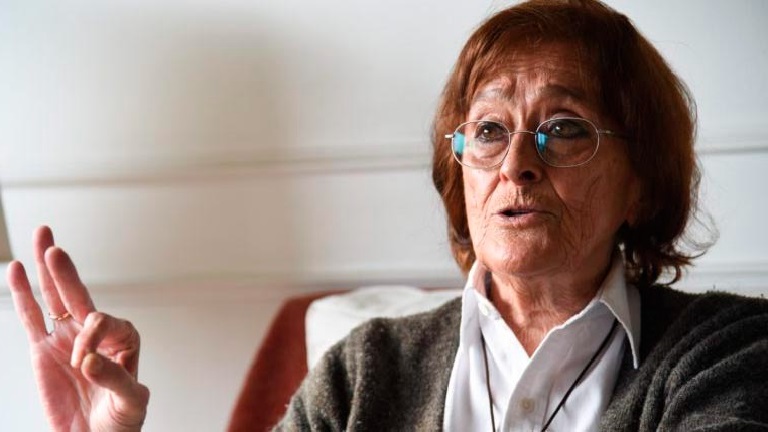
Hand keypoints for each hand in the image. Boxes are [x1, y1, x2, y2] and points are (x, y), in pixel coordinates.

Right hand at [8, 226, 148, 431]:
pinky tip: (19, 269)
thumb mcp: (131, 403)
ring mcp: (67, 339)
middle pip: (80, 295)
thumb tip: (89, 359)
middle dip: (66, 272)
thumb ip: (116, 379)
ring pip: (55, 298)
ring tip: (41, 238)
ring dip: (47, 271)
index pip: (105, 323)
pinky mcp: (44, 350)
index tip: (86, 364)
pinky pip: (32, 317)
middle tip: (52, 242)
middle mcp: (96, 334)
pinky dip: (24, 294)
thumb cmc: (120, 424)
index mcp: (123, 341)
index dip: (94, 338)